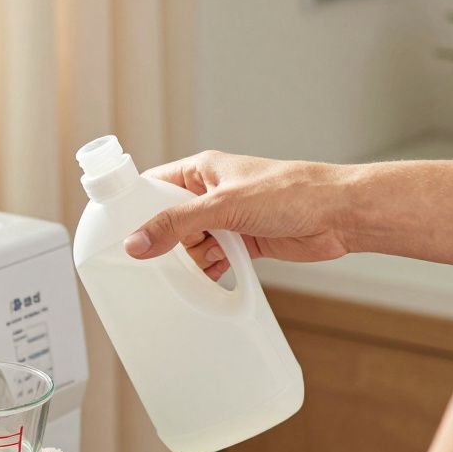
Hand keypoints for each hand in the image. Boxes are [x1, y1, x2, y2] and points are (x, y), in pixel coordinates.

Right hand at [127, 150, 354, 279]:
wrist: (339, 214)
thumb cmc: (292, 191)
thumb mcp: (223, 206)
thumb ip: (176, 224)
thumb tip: (136, 242)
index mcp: (202, 170)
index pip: (153, 185)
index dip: (132, 205)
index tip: (113, 229)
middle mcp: (211, 194)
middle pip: (168, 221)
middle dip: (160, 243)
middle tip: (146, 262)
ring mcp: (227, 219)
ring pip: (190, 245)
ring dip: (187, 261)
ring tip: (181, 274)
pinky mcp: (244, 242)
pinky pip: (213, 260)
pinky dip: (208, 272)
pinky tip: (205, 281)